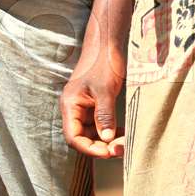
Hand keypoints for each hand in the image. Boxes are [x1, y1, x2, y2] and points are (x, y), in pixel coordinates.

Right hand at [61, 43, 126, 157]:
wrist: (107, 44)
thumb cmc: (103, 62)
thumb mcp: (105, 90)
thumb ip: (105, 115)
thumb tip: (107, 139)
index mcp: (70, 105)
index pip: (73, 137)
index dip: (89, 149)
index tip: (108, 152)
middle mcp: (74, 109)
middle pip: (82, 138)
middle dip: (100, 147)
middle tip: (120, 149)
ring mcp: (84, 108)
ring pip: (92, 134)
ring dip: (106, 141)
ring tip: (124, 143)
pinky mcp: (94, 105)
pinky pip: (100, 125)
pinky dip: (111, 131)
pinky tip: (123, 133)